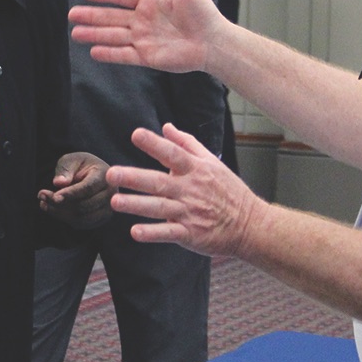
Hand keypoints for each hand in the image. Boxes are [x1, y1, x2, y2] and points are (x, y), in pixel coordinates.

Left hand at [38, 151, 112, 226]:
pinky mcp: (101, 218)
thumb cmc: (81, 165)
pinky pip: (82, 224)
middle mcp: (111, 193)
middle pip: (84, 206)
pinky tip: (52, 209)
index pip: (88, 188)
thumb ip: (65, 169)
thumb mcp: (71, 160)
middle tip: (41, 196)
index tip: (54, 196)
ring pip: (82, 218)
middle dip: (60, 204)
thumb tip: (59, 183)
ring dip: (60, 213)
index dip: (70, 194)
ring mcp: (108, 208)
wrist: (92, 174)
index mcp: (105, 175)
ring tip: (43, 203)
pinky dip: (65, 219)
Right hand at [69, 0, 227, 73]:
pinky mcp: (147, 57)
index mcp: (150, 1)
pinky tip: (93, 51)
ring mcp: (143, 39)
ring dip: (94, 34)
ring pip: (113, 36)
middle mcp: (143, 20)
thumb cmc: (204, 12)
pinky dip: (109, 53)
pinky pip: (124, 54)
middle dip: (91, 16)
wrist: (213, 41)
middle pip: (111, 17)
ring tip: (75, 33)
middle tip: (72, 14)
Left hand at [107, 123, 264, 256]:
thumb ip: (187, 144)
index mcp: (195, 170)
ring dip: (136, 205)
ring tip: (115, 201)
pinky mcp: (190, 234)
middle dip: (134, 177)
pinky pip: (168, 232)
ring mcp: (189, 212)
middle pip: (158, 182)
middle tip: (112, 174)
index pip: (172, 153)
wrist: (250, 224)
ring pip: (158, 208)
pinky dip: (152, 233)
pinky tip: (135, 232)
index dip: (154, 144)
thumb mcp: (212, 162)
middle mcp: (190, 190)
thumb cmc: (229, 192)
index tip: (136, 135)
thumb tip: (166, 127)